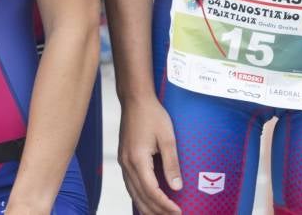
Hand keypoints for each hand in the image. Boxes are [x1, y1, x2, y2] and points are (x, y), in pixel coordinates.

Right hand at [117, 96, 182, 214]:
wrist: (135, 99)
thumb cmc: (152, 114)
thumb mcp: (167, 137)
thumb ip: (172, 164)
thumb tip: (177, 187)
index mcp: (137, 159)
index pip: (151, 191)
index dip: (164, 204)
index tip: (178, 211)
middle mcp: (127, 164)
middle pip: (140, 196)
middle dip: (157, 211)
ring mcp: (123, 162)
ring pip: (133, 193)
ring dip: (147, 207)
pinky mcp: (123, 159)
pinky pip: (130, 185)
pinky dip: (139, 197)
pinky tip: (146, 202)